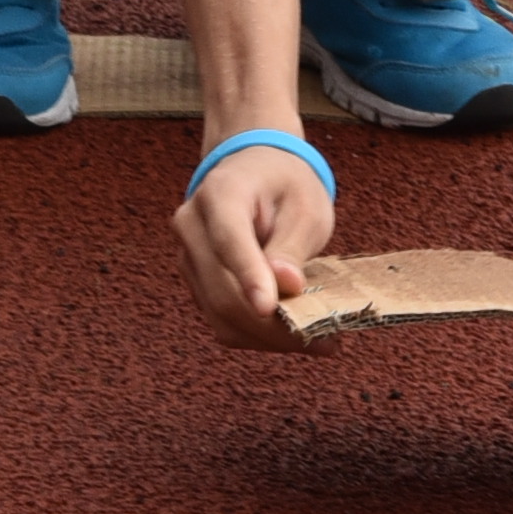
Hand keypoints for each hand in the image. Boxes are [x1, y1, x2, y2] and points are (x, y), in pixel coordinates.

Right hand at [176, 142, 333, 351]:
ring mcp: (188, 257)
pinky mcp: (196, 283)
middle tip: (324, 339)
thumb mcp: (305, 205)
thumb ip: (293, 245)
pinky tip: (291, 335)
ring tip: (316, 341)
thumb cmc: (285, 184)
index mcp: (221, 192)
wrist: (255, 171)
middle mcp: (192, 225)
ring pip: (220, 315)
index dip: (247, 276)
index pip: (228, 239)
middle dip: (271, 324)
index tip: (269, 307)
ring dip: (267, 337)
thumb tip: (286, 287)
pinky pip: (222, 321)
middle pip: (222, 290)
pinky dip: (257, 335)